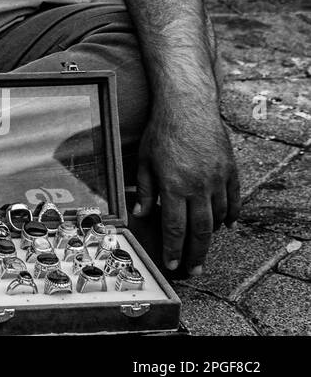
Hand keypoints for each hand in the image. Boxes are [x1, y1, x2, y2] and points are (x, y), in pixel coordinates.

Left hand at [135, 104, 239, 274]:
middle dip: (196, 254)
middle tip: (194, 270)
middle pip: (201, 230)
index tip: (173, 264)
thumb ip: (145, 191)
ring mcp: (217, 179)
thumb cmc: (161, 132)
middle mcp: (199, 186)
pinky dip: (232, 215)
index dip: (174, 249)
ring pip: (219, 217)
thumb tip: (141, 215)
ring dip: (212, 236)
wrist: (187, 106)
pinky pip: (234, 199)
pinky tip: (227, 226)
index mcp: (174, 185)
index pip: (175, 227)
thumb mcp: (144, 161)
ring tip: (204, 249)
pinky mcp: (230, 170)